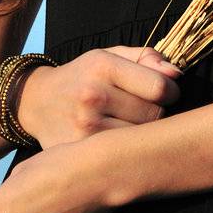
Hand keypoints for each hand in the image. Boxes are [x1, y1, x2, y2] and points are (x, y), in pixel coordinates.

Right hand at [16, 44, 181, 148]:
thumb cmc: (84, 76)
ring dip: (142, 134)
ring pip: (141, 139)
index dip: (171, 92)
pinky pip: (121, 156)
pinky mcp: (79, 152)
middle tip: (142, 111)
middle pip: (154, 115)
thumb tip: (176, 74)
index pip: (160, 87)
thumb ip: (146, 58)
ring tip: (128, 125)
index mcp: (103, 66)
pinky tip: (117, 143)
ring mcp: (84, 127)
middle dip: (157, 113)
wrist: (37, 102)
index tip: (165, 94)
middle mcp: (92, 95)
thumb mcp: (110, 56)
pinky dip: (125, 152)